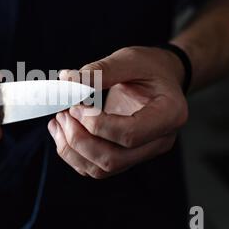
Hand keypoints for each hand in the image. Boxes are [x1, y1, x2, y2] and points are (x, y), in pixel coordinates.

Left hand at [48, 46, 187, 177]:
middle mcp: (158, 141)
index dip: (96, 124)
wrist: (160, 78)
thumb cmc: (150, 67)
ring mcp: (142, 153)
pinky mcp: (125, 156)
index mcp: (169, 115)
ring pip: (101, 169)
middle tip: (63, 114)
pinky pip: (95, 167)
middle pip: (113, 159)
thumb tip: (69, 80)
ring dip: (72, 150)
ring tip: (58, 121)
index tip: (76, 106)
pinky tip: (62, 131)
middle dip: (79, 140)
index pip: (130, 134)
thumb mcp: (130, 59)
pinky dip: (73, 154)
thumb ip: (102, 71)